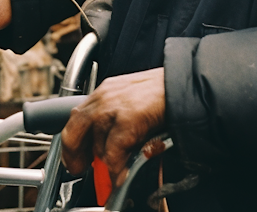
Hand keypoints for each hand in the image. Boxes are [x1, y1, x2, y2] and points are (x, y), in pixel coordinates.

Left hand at [62, 69, 165, 184]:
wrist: (183, 83)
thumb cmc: (162, 91)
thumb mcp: (131, 97)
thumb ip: (114, 116)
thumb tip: (105, 142)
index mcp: (104, 91)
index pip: (76, 118)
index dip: (73, 142)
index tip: (76, 156)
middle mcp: (103, 97)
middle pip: (73, 131)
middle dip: (74, 156)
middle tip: (81, 169)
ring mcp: (112, 108)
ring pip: (95, 146)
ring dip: (105, 162)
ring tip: (115, 168)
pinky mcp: (126, 120)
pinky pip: (112, 155)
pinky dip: (116, 169)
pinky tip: (122, 173)